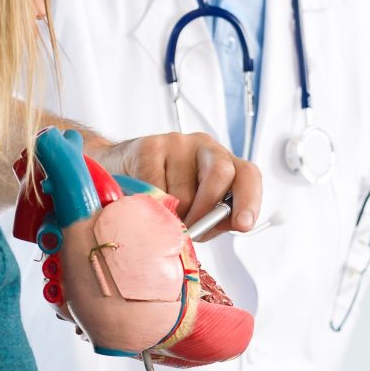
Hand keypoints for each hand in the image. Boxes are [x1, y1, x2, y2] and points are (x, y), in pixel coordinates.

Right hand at [97, 133, 263, 240]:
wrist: (120, 174)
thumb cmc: (167, 197)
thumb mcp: (197, 211)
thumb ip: (214, 219)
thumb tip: (225, 225)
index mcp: (225, 165)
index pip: (248, 175)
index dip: (249, 200)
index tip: (243, 224)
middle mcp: (206, 148)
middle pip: (220, 174)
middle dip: (205, 210)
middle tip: (190, 228)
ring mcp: (178, 143)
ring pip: (183, 189)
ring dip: (173, 213)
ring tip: (162, 214)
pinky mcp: (149, 146)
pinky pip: (154, 186)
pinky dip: (151, 204)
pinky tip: (144, 201)